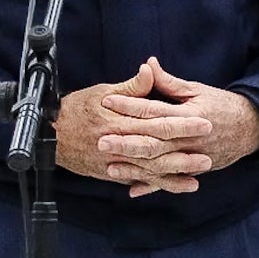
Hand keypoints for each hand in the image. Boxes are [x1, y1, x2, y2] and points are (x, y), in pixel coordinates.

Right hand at [57, 60, 207, 190]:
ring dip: (175, 174)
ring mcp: (116, 162)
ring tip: (199, 175)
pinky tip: (177, 187)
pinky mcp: (112, 173)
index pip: (157, 122)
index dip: (182, 123)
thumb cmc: (76, 109)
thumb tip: (150, 70)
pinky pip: (139, 181)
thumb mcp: (102, 92)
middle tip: (209, 155)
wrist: (49, 135)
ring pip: (150, 170)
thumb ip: (131, 87)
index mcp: (120, 121)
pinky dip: (158, 185)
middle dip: (184, 154)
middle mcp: (119, 144)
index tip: (205, 121)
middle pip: (158, 150)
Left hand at [66, 58, 258, 197]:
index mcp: (190, 114)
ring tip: (110, 166)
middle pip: (154, 141)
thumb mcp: (197, 90)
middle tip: (101, 141)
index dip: (130, 105)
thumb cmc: (221, 105)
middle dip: (127, 142)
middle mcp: (191, 138)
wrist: (250, 129)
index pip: (155, 110)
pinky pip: (171, 180)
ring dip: (134, 167)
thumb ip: (169, 82)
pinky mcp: (196, 170)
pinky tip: (132, 189)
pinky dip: (152, 186)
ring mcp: (194, 157)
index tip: (107, 102)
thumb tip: (147, 64)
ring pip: (160, 164)